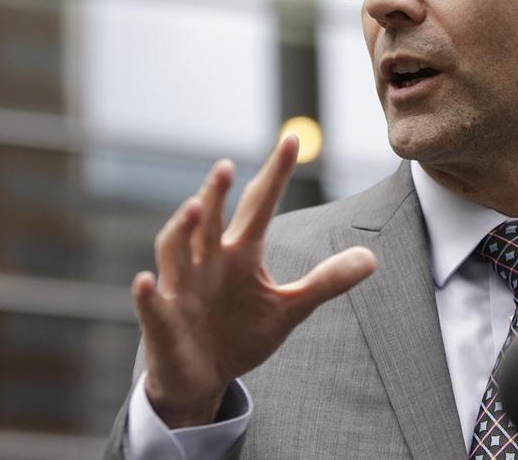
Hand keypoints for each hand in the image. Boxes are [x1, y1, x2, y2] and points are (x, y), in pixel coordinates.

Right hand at [130, 135, 376, 427]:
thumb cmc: (240, 333)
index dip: (274, 174)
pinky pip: (152, 306)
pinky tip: (146, 282)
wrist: (203, 378)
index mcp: (240, 254)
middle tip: (228, 165)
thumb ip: (326, 281)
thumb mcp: (289, 308)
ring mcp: (181, 289)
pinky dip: (147, 295)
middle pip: (211, 221)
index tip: (292, 139)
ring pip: (175, 251)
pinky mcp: (162, 322)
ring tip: (194, 207)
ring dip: (182, 229)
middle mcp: (207, 262)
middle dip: (217, 194)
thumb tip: (371, 258)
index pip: (258, 206)